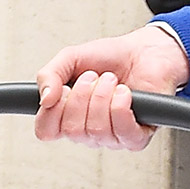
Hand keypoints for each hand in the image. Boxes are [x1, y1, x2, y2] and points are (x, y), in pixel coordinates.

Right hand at [34, 23, 189, 149]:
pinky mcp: (137, 137)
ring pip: (97, 130)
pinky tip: (124, 92)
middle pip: (72, 130)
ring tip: (111, 81)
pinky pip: (123, 131)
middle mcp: (88, 131)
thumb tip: (45, 99)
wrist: (144, 51)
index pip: (46, 132)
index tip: (63, 88)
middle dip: (82, 95)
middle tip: (94, 77)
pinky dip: (121, 106)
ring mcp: (112, 137)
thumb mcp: (70, 58)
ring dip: (103, 96)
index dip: (52, 110)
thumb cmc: (110, 58)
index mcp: (68, 116)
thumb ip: (49, 75)